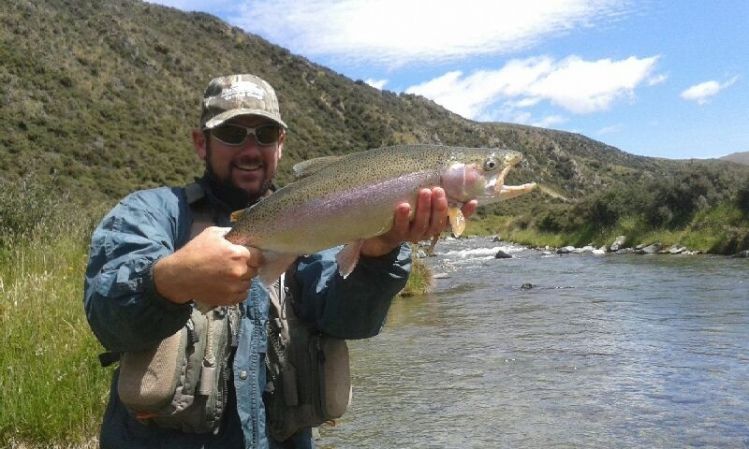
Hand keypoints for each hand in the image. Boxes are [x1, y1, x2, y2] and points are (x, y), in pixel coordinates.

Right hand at [153, 226, 262, 305]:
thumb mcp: (211, 234)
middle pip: (255, 270)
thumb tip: (242, 235)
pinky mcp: (229, 299)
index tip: (250, 255)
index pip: (259, 256)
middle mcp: (239, 271)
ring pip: (249, 283)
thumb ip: (230, 233)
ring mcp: (235, 287)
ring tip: (231, 276)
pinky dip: (239, 291)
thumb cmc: (194, 252)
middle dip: (249, 266)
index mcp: (238, 254)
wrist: (178, 276)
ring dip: (243, 279)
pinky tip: (229, 285)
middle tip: (237, 265)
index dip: (255, 255)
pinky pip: (243, 295)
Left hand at [360, 187, 477, 257]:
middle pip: (438, 222)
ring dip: (424, 209)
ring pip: (422, 225)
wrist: (382, 229)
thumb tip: (454, 167)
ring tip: (424, 192)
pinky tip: (404, 206)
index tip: (473, 201)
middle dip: (439, 206)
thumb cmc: (407, 208)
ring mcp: (413, 234)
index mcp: (436, 223)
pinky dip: (403, 217)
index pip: (456, 220)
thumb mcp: (420, 198)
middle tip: (437, 190)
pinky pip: (401, 228)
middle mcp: (428, 231)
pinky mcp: (397, 235)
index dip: (466, 213)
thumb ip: (433, 186)